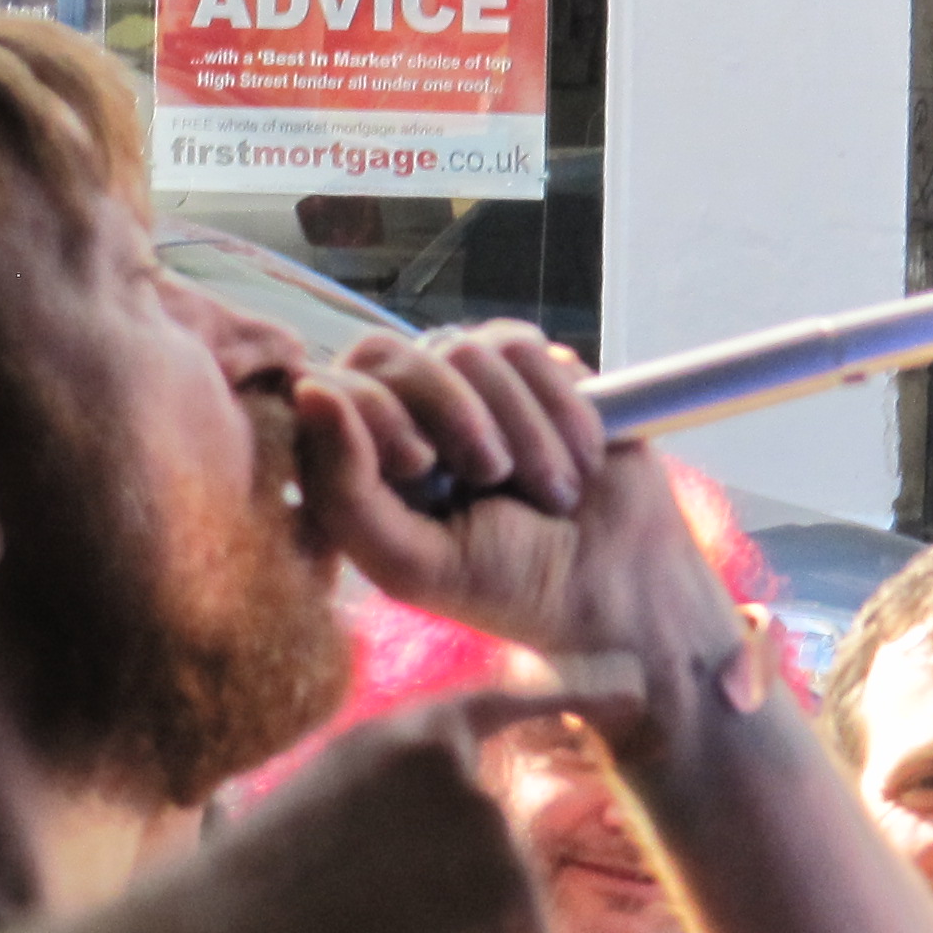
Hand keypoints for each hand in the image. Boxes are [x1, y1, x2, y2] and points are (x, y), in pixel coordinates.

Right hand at [163, 685, 626, 932]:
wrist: (233, 922)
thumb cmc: (259, 877)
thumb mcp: (332, 790)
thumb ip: (405, 786)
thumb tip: (464, 810)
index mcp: (404, 731)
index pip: (505, 704)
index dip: (576, 694)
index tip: (633, 689)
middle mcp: (457, 759)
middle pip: (500, 837)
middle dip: (461, 890)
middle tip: (376, 909)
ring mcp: (485, 812)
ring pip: (508, 894)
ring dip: (460, 931)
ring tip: (377, 928)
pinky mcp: (503, 871)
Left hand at [290, 323, 734, 705]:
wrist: (624, 584)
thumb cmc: (510, 585)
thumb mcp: (409, 563)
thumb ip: (341, 490)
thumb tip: (309, 388)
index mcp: (363, 466)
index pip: (327, 388)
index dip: (371, 409)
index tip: (421, 466)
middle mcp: (408, 419)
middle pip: (388, 352)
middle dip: (449, 412)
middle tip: (491, 476)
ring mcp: (470, 389)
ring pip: (464, 349)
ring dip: (519, 429)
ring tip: (551, 491)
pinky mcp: (531, 370)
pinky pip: (524, 346)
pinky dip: (558, 406)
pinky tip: (580, 459)